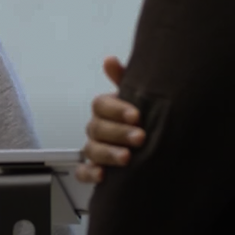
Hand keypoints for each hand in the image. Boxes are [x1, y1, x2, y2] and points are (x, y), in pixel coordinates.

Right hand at [76, 56, 144, 182]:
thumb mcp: (137, 96)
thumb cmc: (140, 117)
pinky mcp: (93, 169)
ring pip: (91, 150)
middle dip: (119, 133)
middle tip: (140, 137)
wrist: (151, 143)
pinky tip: (102, 175)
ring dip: (108, 154)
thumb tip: (109, 60)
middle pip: (97, 128)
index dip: (117, 109)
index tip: (137, 115)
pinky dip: (90, 173)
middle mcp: (96, 128)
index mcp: (105, 109)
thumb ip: (124, 79)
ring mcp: (93, 148)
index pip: (101, 105)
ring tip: (127, 158)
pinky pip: (83, 172)